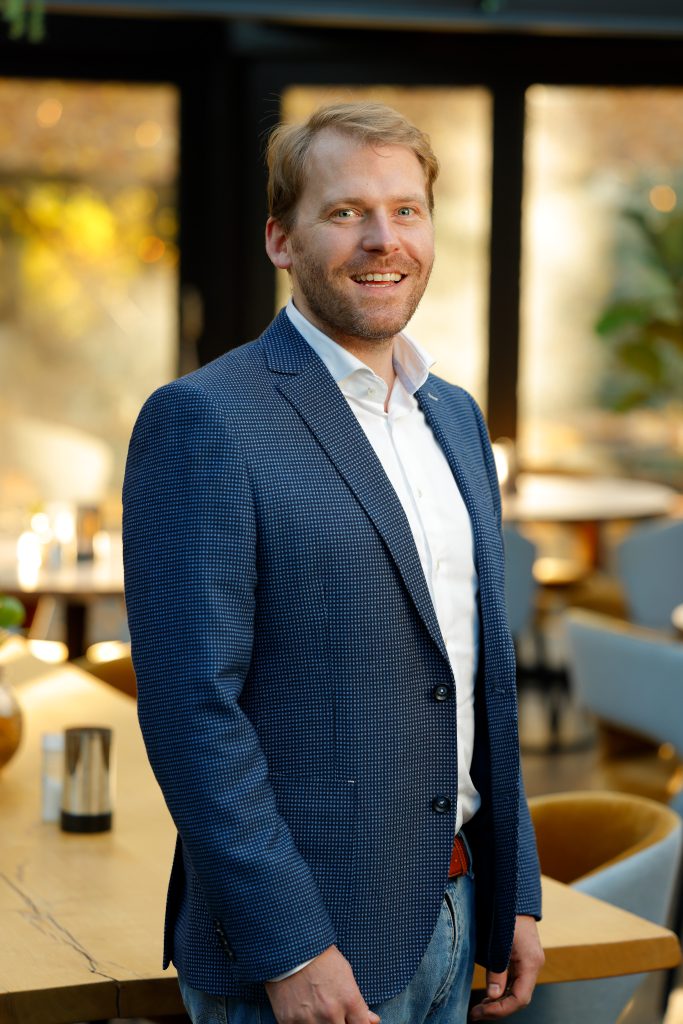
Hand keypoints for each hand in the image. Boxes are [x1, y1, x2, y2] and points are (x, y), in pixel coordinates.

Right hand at [265, 945, 380, 1023]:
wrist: (290, 947)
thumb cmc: (320, 957)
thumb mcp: (346, 974)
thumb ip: (359, 1003)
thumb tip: (372, 1021)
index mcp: (348, 1000)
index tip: (351, 1020)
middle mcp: (331, 1013)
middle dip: (339, 1022)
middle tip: (331, 1011)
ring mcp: (309, 1019)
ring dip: (320, 1023)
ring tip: (315, 1007)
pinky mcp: (289, 1021)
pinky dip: (301, 1022)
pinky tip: (301, 1009)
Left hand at [470, 915, 543, 1019]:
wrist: (513, 895)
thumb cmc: (506, 914)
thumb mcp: (498, 942)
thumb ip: (497, 970)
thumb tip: (492, 996)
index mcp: (531, 963)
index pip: (520, 998)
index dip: (501, 1010)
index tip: (481, 1012)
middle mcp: (533, 965)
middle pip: (518, 998)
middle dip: (498, 1009)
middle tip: (476, 1013)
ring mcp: (529, 962)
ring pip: (517, 992)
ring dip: (499, 1002)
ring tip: (480, 1008)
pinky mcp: (523, 959)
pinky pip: (515, 982)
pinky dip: (503, 991)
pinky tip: (490, 995)